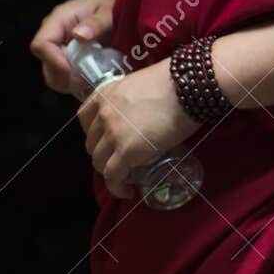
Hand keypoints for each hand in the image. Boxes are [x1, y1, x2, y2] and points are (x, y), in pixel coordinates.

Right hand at [31, 0, 123, 93]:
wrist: (121, 7)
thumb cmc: (115, 5)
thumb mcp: (109, 11)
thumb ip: (96, 23)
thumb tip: (79, 35)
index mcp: (59, 19)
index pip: (41, 44)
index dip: (54, 60)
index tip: (73, 70)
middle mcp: (55, 35)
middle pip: (46, 64)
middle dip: (64, 76)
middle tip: (87, 79)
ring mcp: (60, 48)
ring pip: (54, 75)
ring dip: (71, 82)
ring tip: (92, 79)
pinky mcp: (69, 59)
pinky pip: (65, 77)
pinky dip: (77, 83)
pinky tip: (92, 79)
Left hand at [76, 62, 200, 199]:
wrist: (189, 86)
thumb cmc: (176, 82)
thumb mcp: (142, 85)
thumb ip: (132, 99)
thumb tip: (143, 112)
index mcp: (105, 94)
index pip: (84, 118)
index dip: (94, 133)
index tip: (106, 139)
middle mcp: (104, 113)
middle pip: (92, 143)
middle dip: (105, 153)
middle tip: (123, 158)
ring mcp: (113, 133)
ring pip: (99, 162)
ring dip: (111, 171)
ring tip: (128, 175)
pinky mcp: (126, 151)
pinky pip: (113, 177)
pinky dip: (117, 188)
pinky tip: (127, 191)